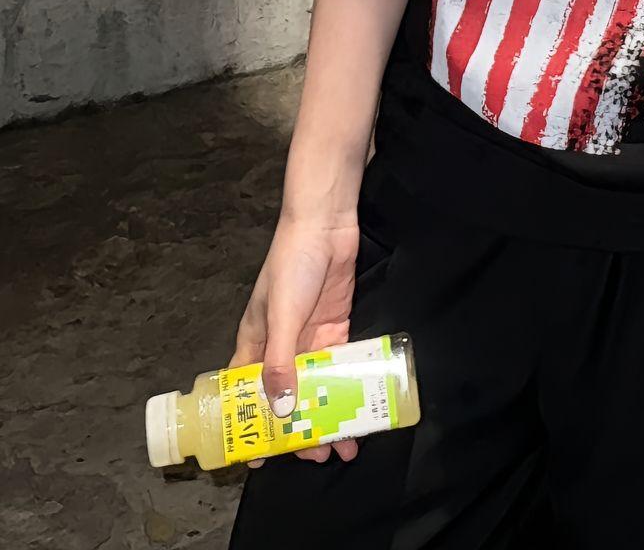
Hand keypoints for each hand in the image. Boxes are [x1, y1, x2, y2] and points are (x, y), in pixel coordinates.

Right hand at [228, 209, 363, 468]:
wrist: (326, 224)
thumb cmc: (292, 264)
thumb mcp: (281, 315)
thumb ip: (281, 361)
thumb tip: (281, 409)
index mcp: (254, 342)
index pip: (245, 392)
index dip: (249, 424)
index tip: (258, 457)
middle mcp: (281, 345)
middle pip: (286, 396)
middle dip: (299, 428)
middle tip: (316, 457)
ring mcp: (310, 337)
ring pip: (316, 387)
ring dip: (328, 414)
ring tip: (344, 445)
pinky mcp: (336, 327)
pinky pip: (341, 366)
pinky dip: (348, 388)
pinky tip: (361, 407)